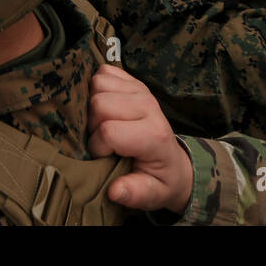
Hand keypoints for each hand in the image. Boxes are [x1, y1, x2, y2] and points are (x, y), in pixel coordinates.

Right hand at [88, 65, 191, 214]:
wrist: (174, 161)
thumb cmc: (159, 179)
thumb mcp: (152, 194)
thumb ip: (135, 193)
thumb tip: (115, 191)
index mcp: (153, 134)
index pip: (108, 130)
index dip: (97, 147)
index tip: (104, 159)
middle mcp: (148, 105)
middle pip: (98, 103)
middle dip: (91, 124)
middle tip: (100, 140)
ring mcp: (140, 89)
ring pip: (97, 83)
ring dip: (91, 103)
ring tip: (100, 123)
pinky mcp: (132, 81)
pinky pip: (103, 71)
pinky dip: (95, 87)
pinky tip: (103, 107)